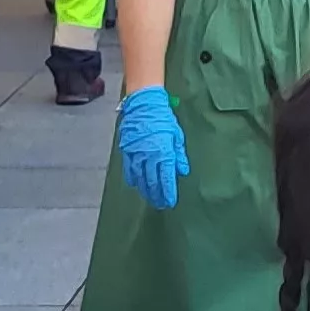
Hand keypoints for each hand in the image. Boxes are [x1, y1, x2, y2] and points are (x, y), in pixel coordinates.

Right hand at [117, 87, 188, 208]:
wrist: (143, 105)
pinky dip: (132, 178)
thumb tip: (182, 171)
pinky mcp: (127, 150)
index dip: (168, 192)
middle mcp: (149, 156)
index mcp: (163, 153)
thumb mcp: (177, 136)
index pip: (166, 178)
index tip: (170, 202)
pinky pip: (129, 169)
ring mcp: (136, 154)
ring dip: (145, 189)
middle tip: (160, 204)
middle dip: (157, 195)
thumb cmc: (163, 119)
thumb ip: (179, 155)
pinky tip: (136, 185)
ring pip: (140, 177)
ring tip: (150, 199)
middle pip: (152, 181)